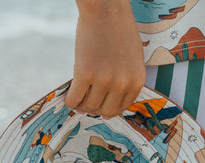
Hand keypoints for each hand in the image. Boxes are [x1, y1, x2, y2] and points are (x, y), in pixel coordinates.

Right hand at [66, 0, 145, 117]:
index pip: (121, 108)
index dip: (109, 109)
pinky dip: (70, 102)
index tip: (101, 107)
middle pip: (105, 110)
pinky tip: (68, 99)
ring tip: (78, 100)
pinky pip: (75, 98)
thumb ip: (126, 82)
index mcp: (136, 81)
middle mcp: (122, 83)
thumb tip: (109, 109)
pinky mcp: (85, 73)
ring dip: (82, 106)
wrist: (105, 9)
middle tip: (88, 104)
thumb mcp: (133, 59)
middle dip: (95, 109)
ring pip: (89, 106)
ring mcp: (103, 80)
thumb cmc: (119, 30)